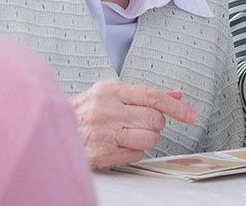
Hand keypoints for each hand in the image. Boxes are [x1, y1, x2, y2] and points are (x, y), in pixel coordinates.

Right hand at [69, 81, 199, 168]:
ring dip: (146, 139)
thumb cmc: (86, 111)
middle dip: (154, 125)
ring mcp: (103, 133)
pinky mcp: (101, 154)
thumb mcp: (112, 94)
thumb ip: (145, 94)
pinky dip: (133, 152)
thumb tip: (176, 94)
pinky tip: (119, 145)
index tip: (192, 116)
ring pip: (149, 139)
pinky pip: (136, 155)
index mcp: (111, 90)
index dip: (177, 108)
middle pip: (155, 120)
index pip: (153, 97)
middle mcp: (106, 110)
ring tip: (129, 134)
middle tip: (139, 123)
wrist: (53, 128)